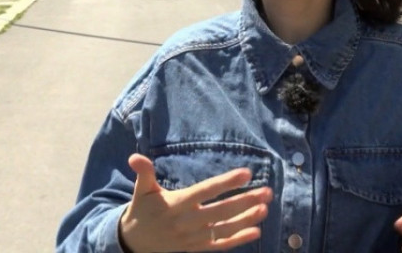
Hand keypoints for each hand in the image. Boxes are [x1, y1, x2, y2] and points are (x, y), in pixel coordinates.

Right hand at [119, 154, 272, 252]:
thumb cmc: (143, 209)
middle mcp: (187, 221)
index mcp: (176, 204)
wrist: (135, 242)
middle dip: (245, 201)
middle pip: (221, 211)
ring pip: (224, 229)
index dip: (226, 182)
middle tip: (267, 191)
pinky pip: (220, 245)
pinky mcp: (196, 248)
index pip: (205, 191)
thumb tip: (134, 157)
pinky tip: (255, 231)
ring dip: (246, 220)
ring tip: (265, 208)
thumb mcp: (141, 190)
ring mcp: (193, 237)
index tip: (246, 173)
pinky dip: (238, 240)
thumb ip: (144, 173)